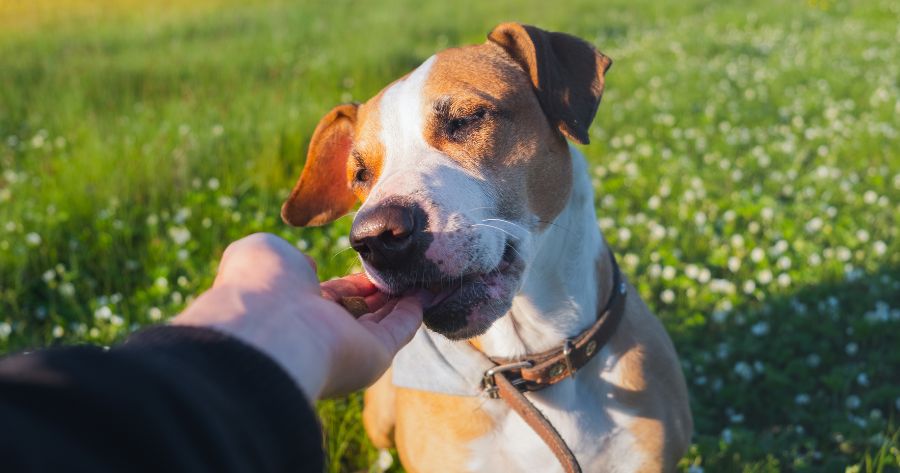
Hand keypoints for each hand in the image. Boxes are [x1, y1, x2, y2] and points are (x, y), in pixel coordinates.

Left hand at [172, 233, 423, 399]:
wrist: (267, 330)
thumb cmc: (259, 286)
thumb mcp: (263, 252)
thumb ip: (288, 257)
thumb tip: (311, 269)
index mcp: (291, 309)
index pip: (328, 296)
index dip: (350, 282)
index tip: (371, 264)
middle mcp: (319, 331)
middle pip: (359, 311)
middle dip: (380, 292)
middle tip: (403, 270)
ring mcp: (347, 346)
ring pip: (381, 321)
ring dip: (402, 300)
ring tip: (425, 276)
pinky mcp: (374, 356)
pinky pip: (398, 331)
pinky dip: (414, 312)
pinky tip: (428, 293)